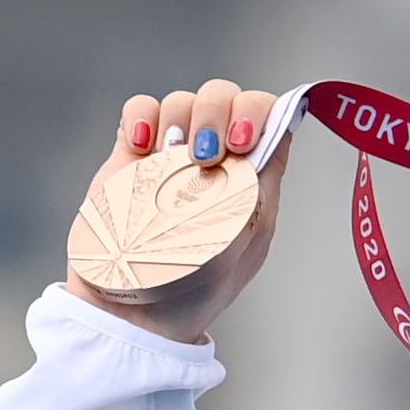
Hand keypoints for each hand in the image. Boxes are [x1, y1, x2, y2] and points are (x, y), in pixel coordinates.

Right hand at [68, 79, 289, 335]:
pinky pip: (139, 110)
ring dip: (183, 115)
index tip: (243, 142)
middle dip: (219, 110)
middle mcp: (211, 156)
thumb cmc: (197, 289)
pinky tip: (142, 144)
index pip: (264, 114)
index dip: (257, 112)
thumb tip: (278, 134)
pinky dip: (143, 115)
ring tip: (174, 156)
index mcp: (247, 174)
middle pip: (223, 95)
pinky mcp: (130, 157)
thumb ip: (263, 186)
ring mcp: (169, 154)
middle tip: (207, 153)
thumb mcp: (246, 242)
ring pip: (183, 100)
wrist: (133, 314)